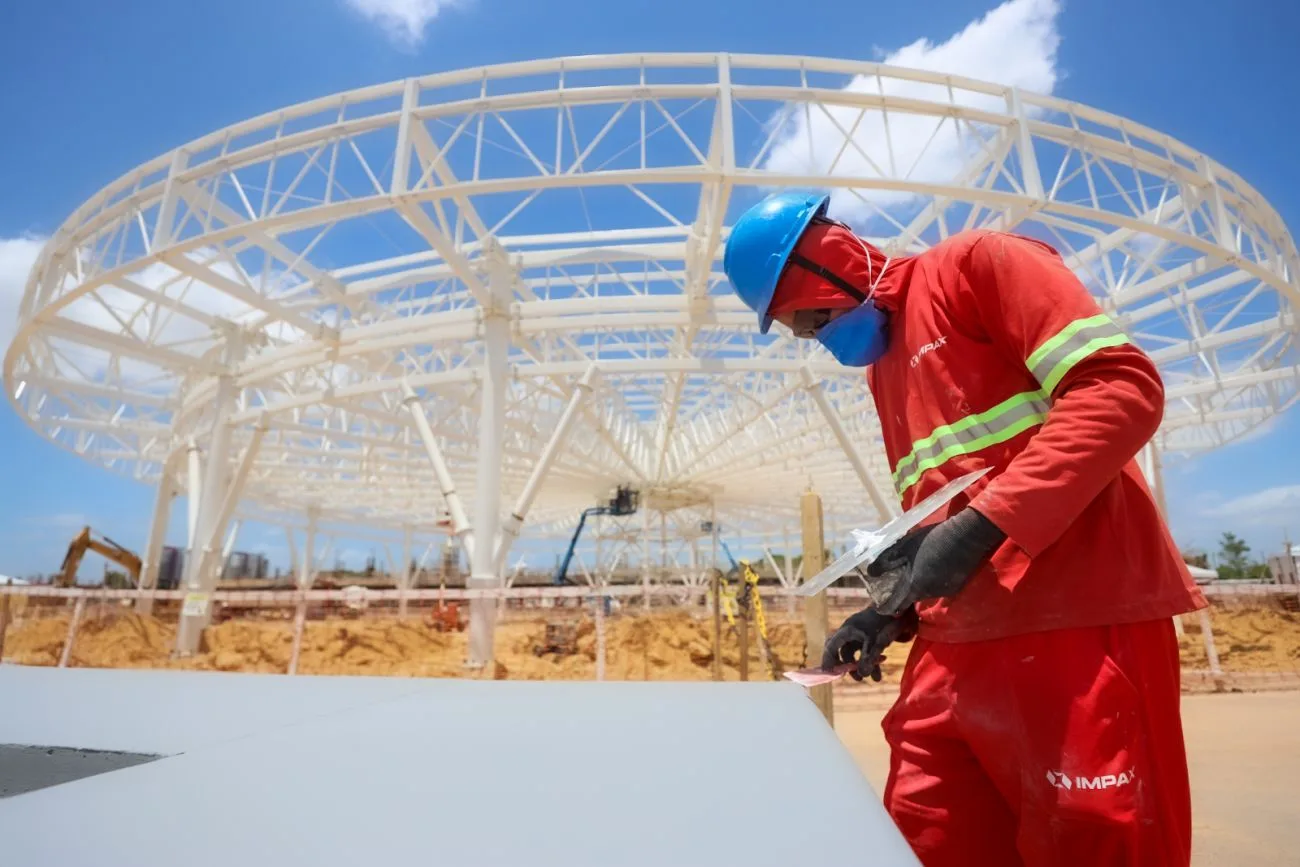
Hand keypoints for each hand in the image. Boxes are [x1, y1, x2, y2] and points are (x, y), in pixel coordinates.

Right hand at [821, 607, 918, 681]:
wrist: (902, 609)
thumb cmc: (886, 623)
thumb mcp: (876, 643)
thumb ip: (868, 659)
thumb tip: (862, 675)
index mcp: (848, 630)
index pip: (832, 647)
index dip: (829, 661)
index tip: (829, 674)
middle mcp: (851, 632)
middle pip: (842, 651)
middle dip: (846, 666)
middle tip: (851, 677)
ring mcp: (861, 633)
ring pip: (856, 653)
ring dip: (862, 666)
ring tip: (872, 679)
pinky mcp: (871, 636)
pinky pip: (866, 652)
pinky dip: (872, 662)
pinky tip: (879, 674)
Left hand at [867, 507, 1004, 615]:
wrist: (966, 536)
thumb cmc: (932, 539)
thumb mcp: (904, 546)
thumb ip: (886, 561)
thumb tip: (871, 573)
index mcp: (914, 585)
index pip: (896, 606)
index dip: (886, 607)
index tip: (880, 607)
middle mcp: (928, 594)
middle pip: (911, 598)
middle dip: (904, 591)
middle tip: (899, 578)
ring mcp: (944, 592)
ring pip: (925, 593)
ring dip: (919, 584)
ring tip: (920, 567)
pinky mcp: (955, 588)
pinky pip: (938, 588)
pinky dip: (933, 581)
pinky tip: (935, 566)